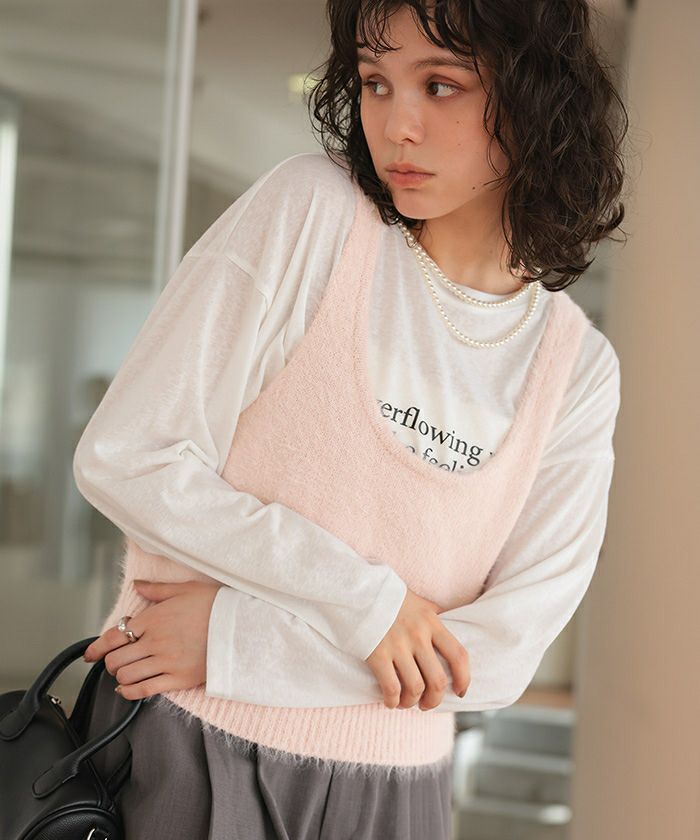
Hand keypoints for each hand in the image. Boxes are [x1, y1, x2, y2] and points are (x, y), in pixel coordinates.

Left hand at [83, 580, 222, 699]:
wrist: (242, 626)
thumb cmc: (215, 605)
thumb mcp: (185, 589)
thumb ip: (157, 590)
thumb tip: (137, 586)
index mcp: (154, 618)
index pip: (115, 635)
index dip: (97, 647)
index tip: (90, 654)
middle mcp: (155, 641)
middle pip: (117, 659)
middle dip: (110, 662)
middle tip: (115, 661)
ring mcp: (166, 661)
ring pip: (126, 676)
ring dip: (121, 676)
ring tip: (125, 673)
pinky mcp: (178, 679)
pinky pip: (144, 690)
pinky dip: (129, 692)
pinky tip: (127, 690)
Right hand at [365, 588, 469, 710]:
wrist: (357, 589)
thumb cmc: (387, 595)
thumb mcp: (416, 600)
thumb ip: (431, 611)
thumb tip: (443, 614)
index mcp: (431, 622)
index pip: (458, 655)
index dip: (463, 678)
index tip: (459, 691)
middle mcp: (418, 635)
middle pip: (438, 680)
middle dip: (434, 700)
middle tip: (427, 704)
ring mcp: (398, 646)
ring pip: (415, 688)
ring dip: (412, 702)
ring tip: (406, 702)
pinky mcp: (377, 654)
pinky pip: (391, 688)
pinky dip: (393, 700)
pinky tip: (390, 701)